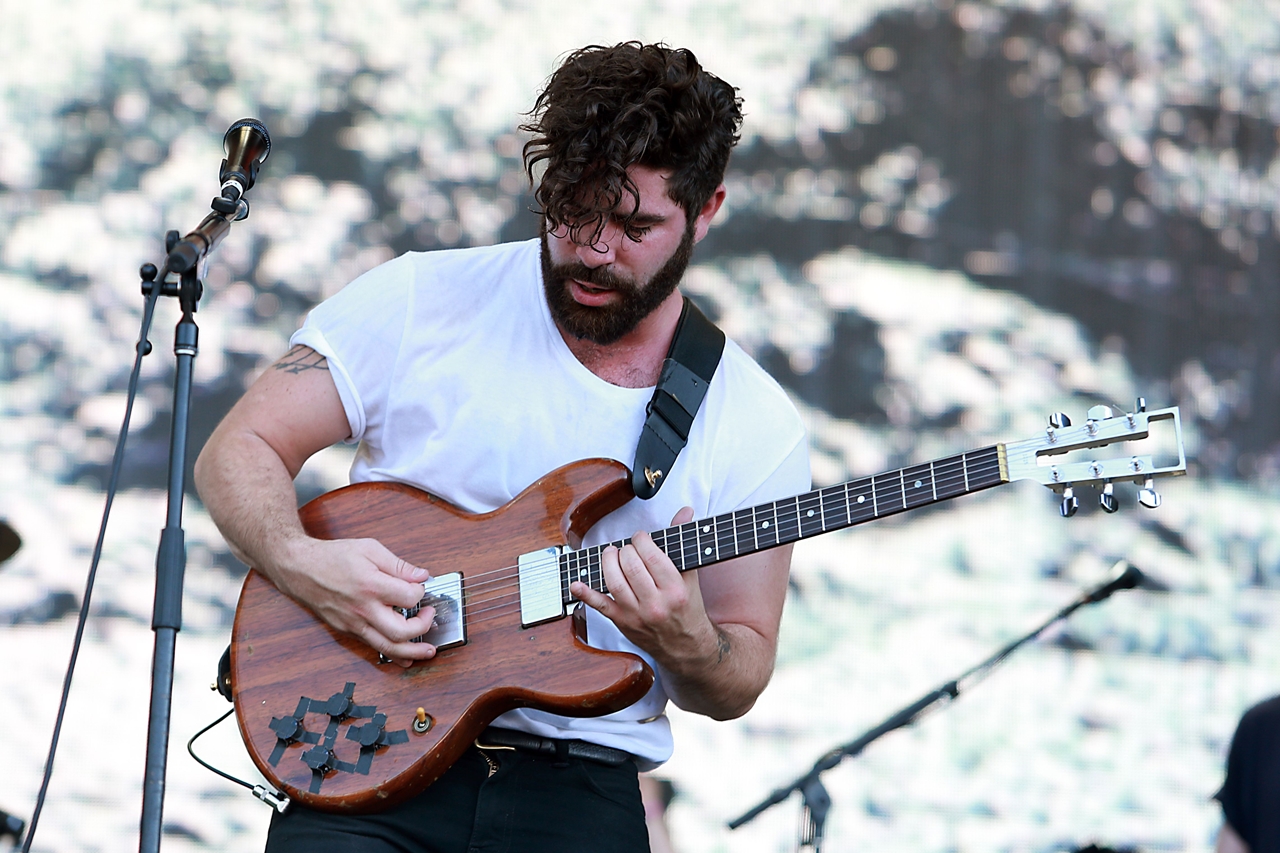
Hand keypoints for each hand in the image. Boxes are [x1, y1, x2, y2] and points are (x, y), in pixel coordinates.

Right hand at [269, 536, 437, 666]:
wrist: (300, 569)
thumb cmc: (333, 557)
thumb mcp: (369, 549)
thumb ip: (398, 565)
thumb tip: (422, 575)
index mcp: (371, 585)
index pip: (409, 597)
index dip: (421, 592)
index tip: (419, 586)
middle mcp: (363, 609)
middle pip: (400, 631)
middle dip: (423, 627)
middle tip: (429, 615)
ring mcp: (354, 623)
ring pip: (387, 647)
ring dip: (412, 652)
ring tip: (429, 651)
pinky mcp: (348, 631)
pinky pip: (373, 647)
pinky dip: (392, 654)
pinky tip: (405, 656)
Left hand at [569, 507, 718, 666]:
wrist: (686, 646)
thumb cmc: (687, 608)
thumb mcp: (690, 576)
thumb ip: (682, 542)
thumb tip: (684, 512)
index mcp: (675, 589)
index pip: (651, 556)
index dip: (641, 540)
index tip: (640, 538)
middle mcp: (656, 604)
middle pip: (631, 566)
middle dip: (625, 550)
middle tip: (627, 548)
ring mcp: (637, 615)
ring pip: (614, 582)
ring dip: (608, 562)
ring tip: (611, 554)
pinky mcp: (622, 623)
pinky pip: (600, 606)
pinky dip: (585, 594)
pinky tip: (576, 583)